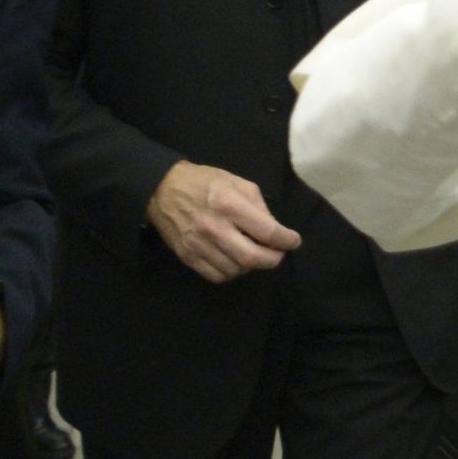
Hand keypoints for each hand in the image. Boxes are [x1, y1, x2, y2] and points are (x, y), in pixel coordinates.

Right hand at [146, 159, 302, 281]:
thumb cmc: (206, 182)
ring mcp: (198, 245)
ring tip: (257, 254)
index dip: (286, 240)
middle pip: (251, 257)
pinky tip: (237, 261)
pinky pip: (216, 276)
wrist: (163, 190)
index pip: (266, 231)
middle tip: (279, 253)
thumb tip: (275, 230)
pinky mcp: (187, 257)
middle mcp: (214, 227)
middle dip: (273, 259)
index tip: (294, 241)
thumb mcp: (238, 183)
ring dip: (252, 266)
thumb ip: (259, 206)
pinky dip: (233, 272)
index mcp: (229, 204)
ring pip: (235, 269)